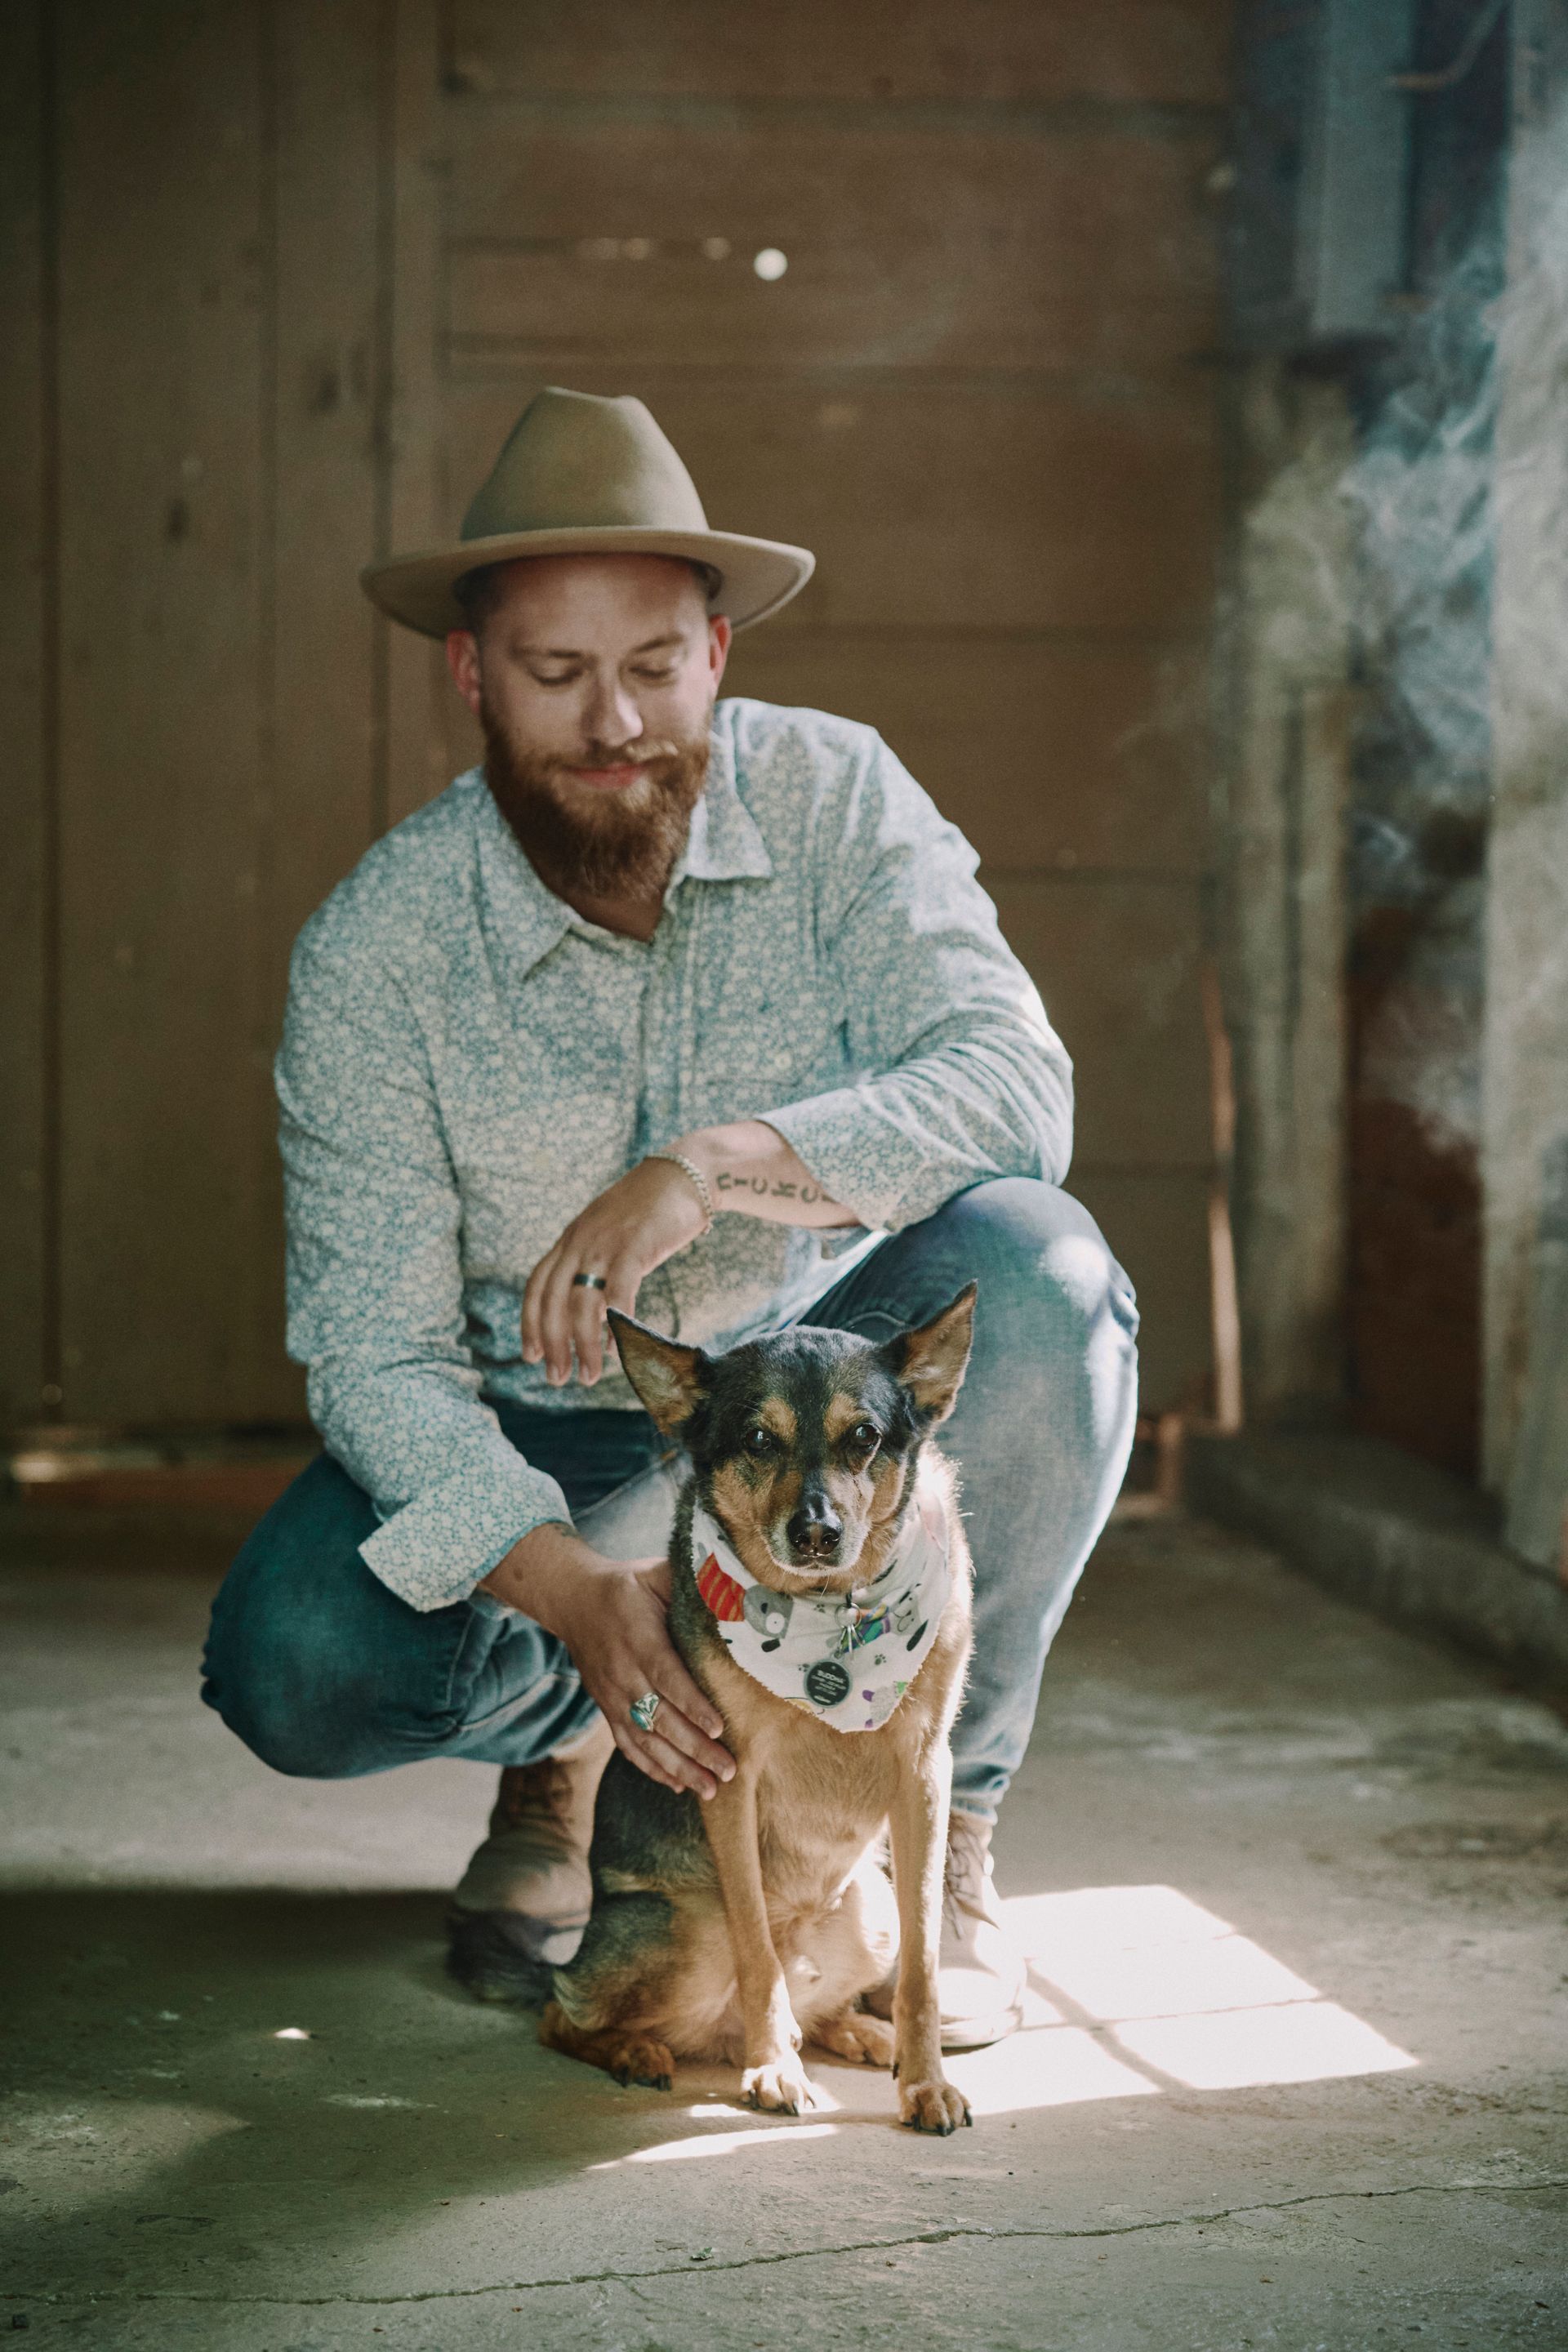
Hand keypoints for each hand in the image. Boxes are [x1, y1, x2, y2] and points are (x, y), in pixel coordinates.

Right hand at [483, 1525, 735, 1798]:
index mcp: (639, 1639)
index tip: (718, 1728)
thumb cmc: (627, 1586)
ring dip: (677, 1768)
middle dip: (694, 1749)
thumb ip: (690, 1583)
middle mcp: (623, 1673)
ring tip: (709, 1789)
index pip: (666, 1676)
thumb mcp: (656, 1574)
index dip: (691, 1704)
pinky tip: (676, 1785)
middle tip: (728, 1771)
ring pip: (645, 1740)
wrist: (573, 1601)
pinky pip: (627, 1745)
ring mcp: (611, 1696)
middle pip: (660, 1718)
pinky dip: (650, 1768)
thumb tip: (732, 1588)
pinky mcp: (606, 1709)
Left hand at [522, 1158, 704, 1387]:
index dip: (530, 1323)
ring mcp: (606, 1243)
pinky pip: (618, 1293)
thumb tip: (594, 1307)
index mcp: (571, 1238)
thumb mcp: (611, 1231)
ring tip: (590, 1375)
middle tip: (558, 1379)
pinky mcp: (635, 1246)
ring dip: (583, 1346)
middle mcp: (580, 1241)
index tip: (531, 1355)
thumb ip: (597, 1261)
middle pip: (553, 1301)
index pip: (537, 1285)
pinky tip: (619, 1348)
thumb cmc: (652, 1208)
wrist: (686, 1172)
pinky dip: (615, 1325)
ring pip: (582, 1304)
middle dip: (552, 1345)